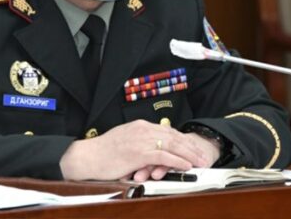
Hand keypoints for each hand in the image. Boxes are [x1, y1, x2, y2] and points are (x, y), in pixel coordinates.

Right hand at [59, 120, 208, 180]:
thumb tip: (151, 151)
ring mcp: (141, 140)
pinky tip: (186, 165)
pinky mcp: (138, 153)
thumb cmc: (103, 152)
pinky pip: (163, 156)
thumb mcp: (124, 141)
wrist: (88, 156)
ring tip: (200, 161)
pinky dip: (177, 160)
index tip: (193, 146)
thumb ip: (139, 143)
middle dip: (191, 146)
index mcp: (140, 126)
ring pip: (172, 144)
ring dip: (189, 154)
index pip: (167, 130)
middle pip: (174, 136)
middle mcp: (142, 130)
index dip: (183, 139)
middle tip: (203, 154)